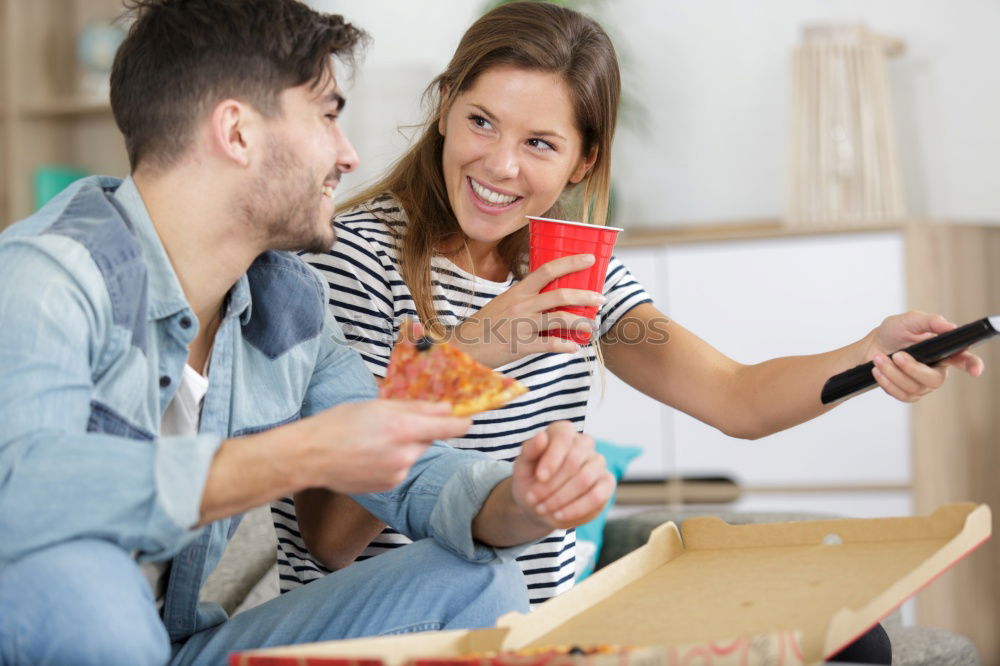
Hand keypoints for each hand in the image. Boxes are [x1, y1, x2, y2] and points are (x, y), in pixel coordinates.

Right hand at [297, 400, 470, 493]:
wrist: (310, 457)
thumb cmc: (338, 424)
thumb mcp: (377, 406)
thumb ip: (415, 407)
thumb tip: (445, 407)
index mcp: (403, 428)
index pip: (449, 427)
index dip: (461, 421)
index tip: (467, 418)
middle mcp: (405, 454)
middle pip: (430, 439)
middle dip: (420, 431)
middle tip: (394, 424)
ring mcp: (398, 473)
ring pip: (414, 454)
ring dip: (404, 446)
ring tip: (374, 441)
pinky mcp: (390, 485)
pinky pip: (401, 468)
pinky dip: (393, 461)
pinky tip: (369, 456)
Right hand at [448, 254, 605, 367]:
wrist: (464, 347)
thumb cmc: (484, 326)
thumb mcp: (502, 304)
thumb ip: (524, 299)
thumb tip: (547, 298)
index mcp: (518, 292)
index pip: (548, 270)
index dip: (571, 263)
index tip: (589, 259)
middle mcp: (522, 305)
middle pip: (561, 295)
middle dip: (585, 296)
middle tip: (600, 298)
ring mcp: (523, 325)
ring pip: (561, 320)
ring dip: (582, 322)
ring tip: (592, 325)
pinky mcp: (522, 345)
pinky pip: (551, 344)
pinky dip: (566, 346)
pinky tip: (575, 347)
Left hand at [510, 421, 614, 529]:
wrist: (539, 502)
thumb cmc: (530, 478)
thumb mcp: (522, 465)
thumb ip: (530, 450)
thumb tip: (541, 436)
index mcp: (563, 431)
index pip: (563, 438)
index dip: (551, 458)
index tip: (539, 477)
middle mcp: (584, 443)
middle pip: (574, 461)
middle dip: (551, 484)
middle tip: (532, 499)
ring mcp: (598, 462)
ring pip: (584, 479)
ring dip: (560, 498)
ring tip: (541, 509)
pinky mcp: (606, 483)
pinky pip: (597, 496)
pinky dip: (576, 508)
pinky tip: (559, 515)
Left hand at [864, 311, 984, 402]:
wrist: (871, 346)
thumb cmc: (893, 332)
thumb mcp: (909, 321)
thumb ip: (930, 321)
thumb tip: (950, 326)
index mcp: (943, 351)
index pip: (964, 360)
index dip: (972, 366)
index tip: (975, 370)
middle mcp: (936, 370)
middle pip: (934, 379)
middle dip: (913, 368)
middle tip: (897, 355)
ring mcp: (923, 384)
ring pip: (914, 387)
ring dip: (893, 372)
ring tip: (879, 358)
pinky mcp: (908, 394)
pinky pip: (901, 394)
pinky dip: (887, 382)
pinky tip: (878, 370)